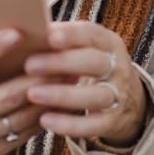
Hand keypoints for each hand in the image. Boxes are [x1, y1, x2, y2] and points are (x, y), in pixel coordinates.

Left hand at [24, 21, 147, 146]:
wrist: (127, 100)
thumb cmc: (90, 66)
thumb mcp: (85, 48)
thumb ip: (62, 40)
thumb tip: (26, 29)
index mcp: (109, 43)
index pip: (93, 34)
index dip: (72, 34)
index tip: (49, 36)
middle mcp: (118, 67)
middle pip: (94, 62)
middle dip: (61, 63)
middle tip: (29, 65)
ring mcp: (118, 95)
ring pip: (94, 95)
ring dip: (62, 94)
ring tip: (32, 93)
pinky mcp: (112, 121)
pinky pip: (92, 125)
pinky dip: (68, 124)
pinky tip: (45, 120)